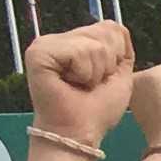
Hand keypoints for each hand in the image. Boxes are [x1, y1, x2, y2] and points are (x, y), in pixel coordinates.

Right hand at [24, 24, 136, 145]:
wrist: (79, 133)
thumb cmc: (97, 110)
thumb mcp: (119, 75)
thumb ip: (121, 49)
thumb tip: (120, 27)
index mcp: (74, 42)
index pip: (111, 29)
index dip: (116, 58)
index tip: (101, 79)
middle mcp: (58, 39)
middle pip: (104, 32)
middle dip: (107, 65)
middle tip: (89, 84)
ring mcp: (46, 43)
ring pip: (94, 44)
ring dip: (96, 72)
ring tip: (80, 85)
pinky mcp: (38, 52)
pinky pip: (78, 52)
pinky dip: (84, 73)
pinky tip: (69, 83)